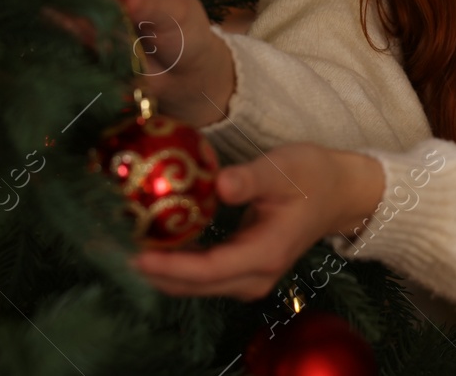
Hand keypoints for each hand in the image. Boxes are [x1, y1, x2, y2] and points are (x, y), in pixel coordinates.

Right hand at [49, 0, 233, 125]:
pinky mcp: (63, 12)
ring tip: (109, 35)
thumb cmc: (180, 28)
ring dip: (81, 13)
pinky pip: (49, 15)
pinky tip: (87, 43)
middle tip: (114, 16)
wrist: (171, 68)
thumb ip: (151, 4)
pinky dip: (64, 30)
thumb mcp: (178, 14)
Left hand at [131, 143, 384, 299]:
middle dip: (155, 272)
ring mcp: (250, 278)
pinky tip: (153, 245)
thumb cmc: (312, 176)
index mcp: (266, 253)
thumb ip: (249, 179)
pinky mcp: (244, 270)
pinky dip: (176, 265)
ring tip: (125, 248)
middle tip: (114, 250)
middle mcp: (256, 275)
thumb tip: (217, 183)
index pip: (209, 269)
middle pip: (196, 286)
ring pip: (197, 286)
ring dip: (162, 271)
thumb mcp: (283, 169)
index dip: (171, 266)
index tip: (136, 255)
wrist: (340, 192)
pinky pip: (203, 276)